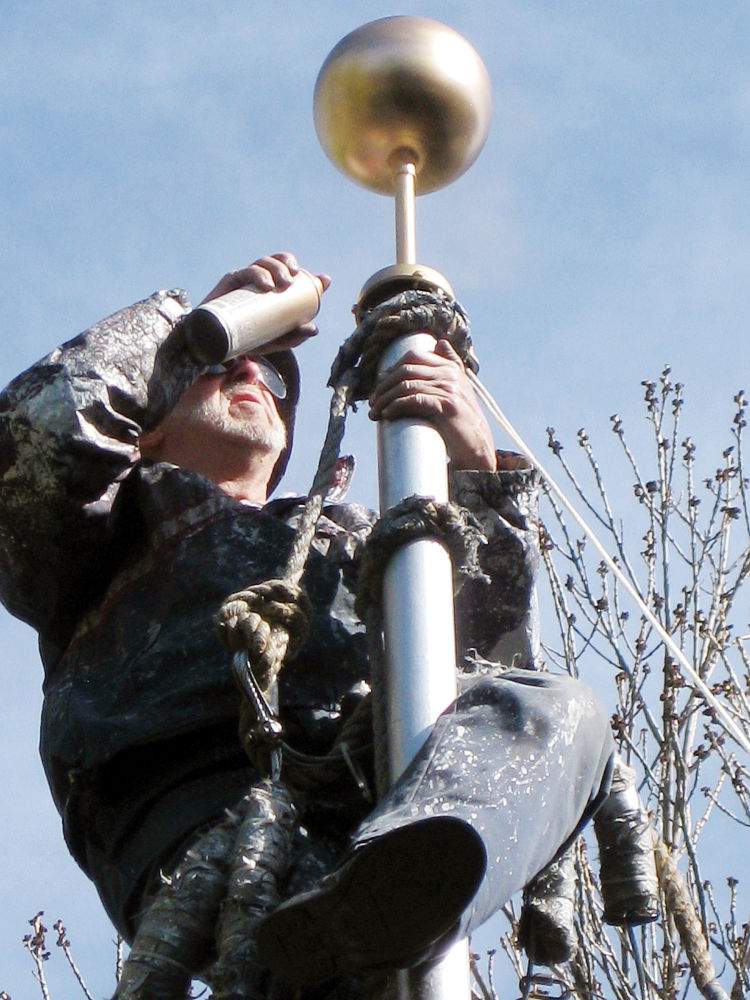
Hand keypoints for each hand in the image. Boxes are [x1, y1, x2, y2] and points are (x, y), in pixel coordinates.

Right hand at [199, 252, 331, 349]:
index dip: (306, 270)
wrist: (215, 345)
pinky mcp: (230, 283)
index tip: (322, 280)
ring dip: (274, 268)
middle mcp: (257, 279)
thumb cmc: (246, 339)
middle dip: (286, 265)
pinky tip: (266, 284)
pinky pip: (244, 273)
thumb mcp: (274, 341)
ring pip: (261, 263)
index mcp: (270, 287)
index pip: (287, 270)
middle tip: (292, 282)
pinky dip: (257, 275)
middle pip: (275, 262)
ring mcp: (244, 279)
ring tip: (282, 284)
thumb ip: (293, 336)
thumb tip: (314, 329)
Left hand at [368, 339, 496, 470]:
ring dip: (385, 399)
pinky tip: (387, 415)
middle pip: (406, 370)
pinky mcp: (447, 406)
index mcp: (450, 366)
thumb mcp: (458, 387)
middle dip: (384, 386)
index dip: (392, 369)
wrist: (478, 444)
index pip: (413, 356)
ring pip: (406, 386)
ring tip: (374, 412)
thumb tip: (439, 342)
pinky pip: (414, 400)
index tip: (379, 385)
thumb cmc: (461, 418)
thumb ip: (451, 364)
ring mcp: (449, 389)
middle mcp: (450, 374)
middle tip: (372, 402)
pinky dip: (396, 406)